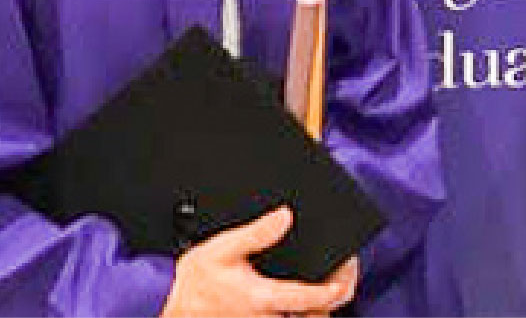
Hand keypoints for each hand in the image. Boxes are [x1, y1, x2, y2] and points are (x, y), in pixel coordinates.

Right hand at [158, 208, 357, 316]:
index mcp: (265, 297)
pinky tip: (305, 292)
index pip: (316, 298)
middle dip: (335, 296)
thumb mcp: (220, 249)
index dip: (339, 284)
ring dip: (320, 304)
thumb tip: (284, 217)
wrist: (178, 307)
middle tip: (342, 275)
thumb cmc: (195, 283)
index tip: (348, 269)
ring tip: (328, 282)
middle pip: (318, 315)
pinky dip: (304, 308)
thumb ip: (255, 233)